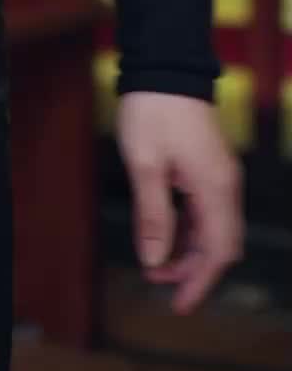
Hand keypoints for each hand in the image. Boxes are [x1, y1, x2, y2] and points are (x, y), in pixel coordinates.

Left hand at [116, 92, 242, 312]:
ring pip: (215, 229)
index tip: (180, 306)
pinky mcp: (210, 167)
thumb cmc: (153, 110)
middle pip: (221, 245)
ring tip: (157, 267)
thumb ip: (152, 215)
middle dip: (196, 272)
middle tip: (164, 290)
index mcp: (215, 187)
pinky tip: (167, 235)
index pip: (219, 251)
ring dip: (191, 251)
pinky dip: (190, 230)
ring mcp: (220, 175)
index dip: (200, 282)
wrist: (166, 65)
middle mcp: (226, 185)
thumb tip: (154, 261)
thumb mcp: (145, 164)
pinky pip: (207, 210)